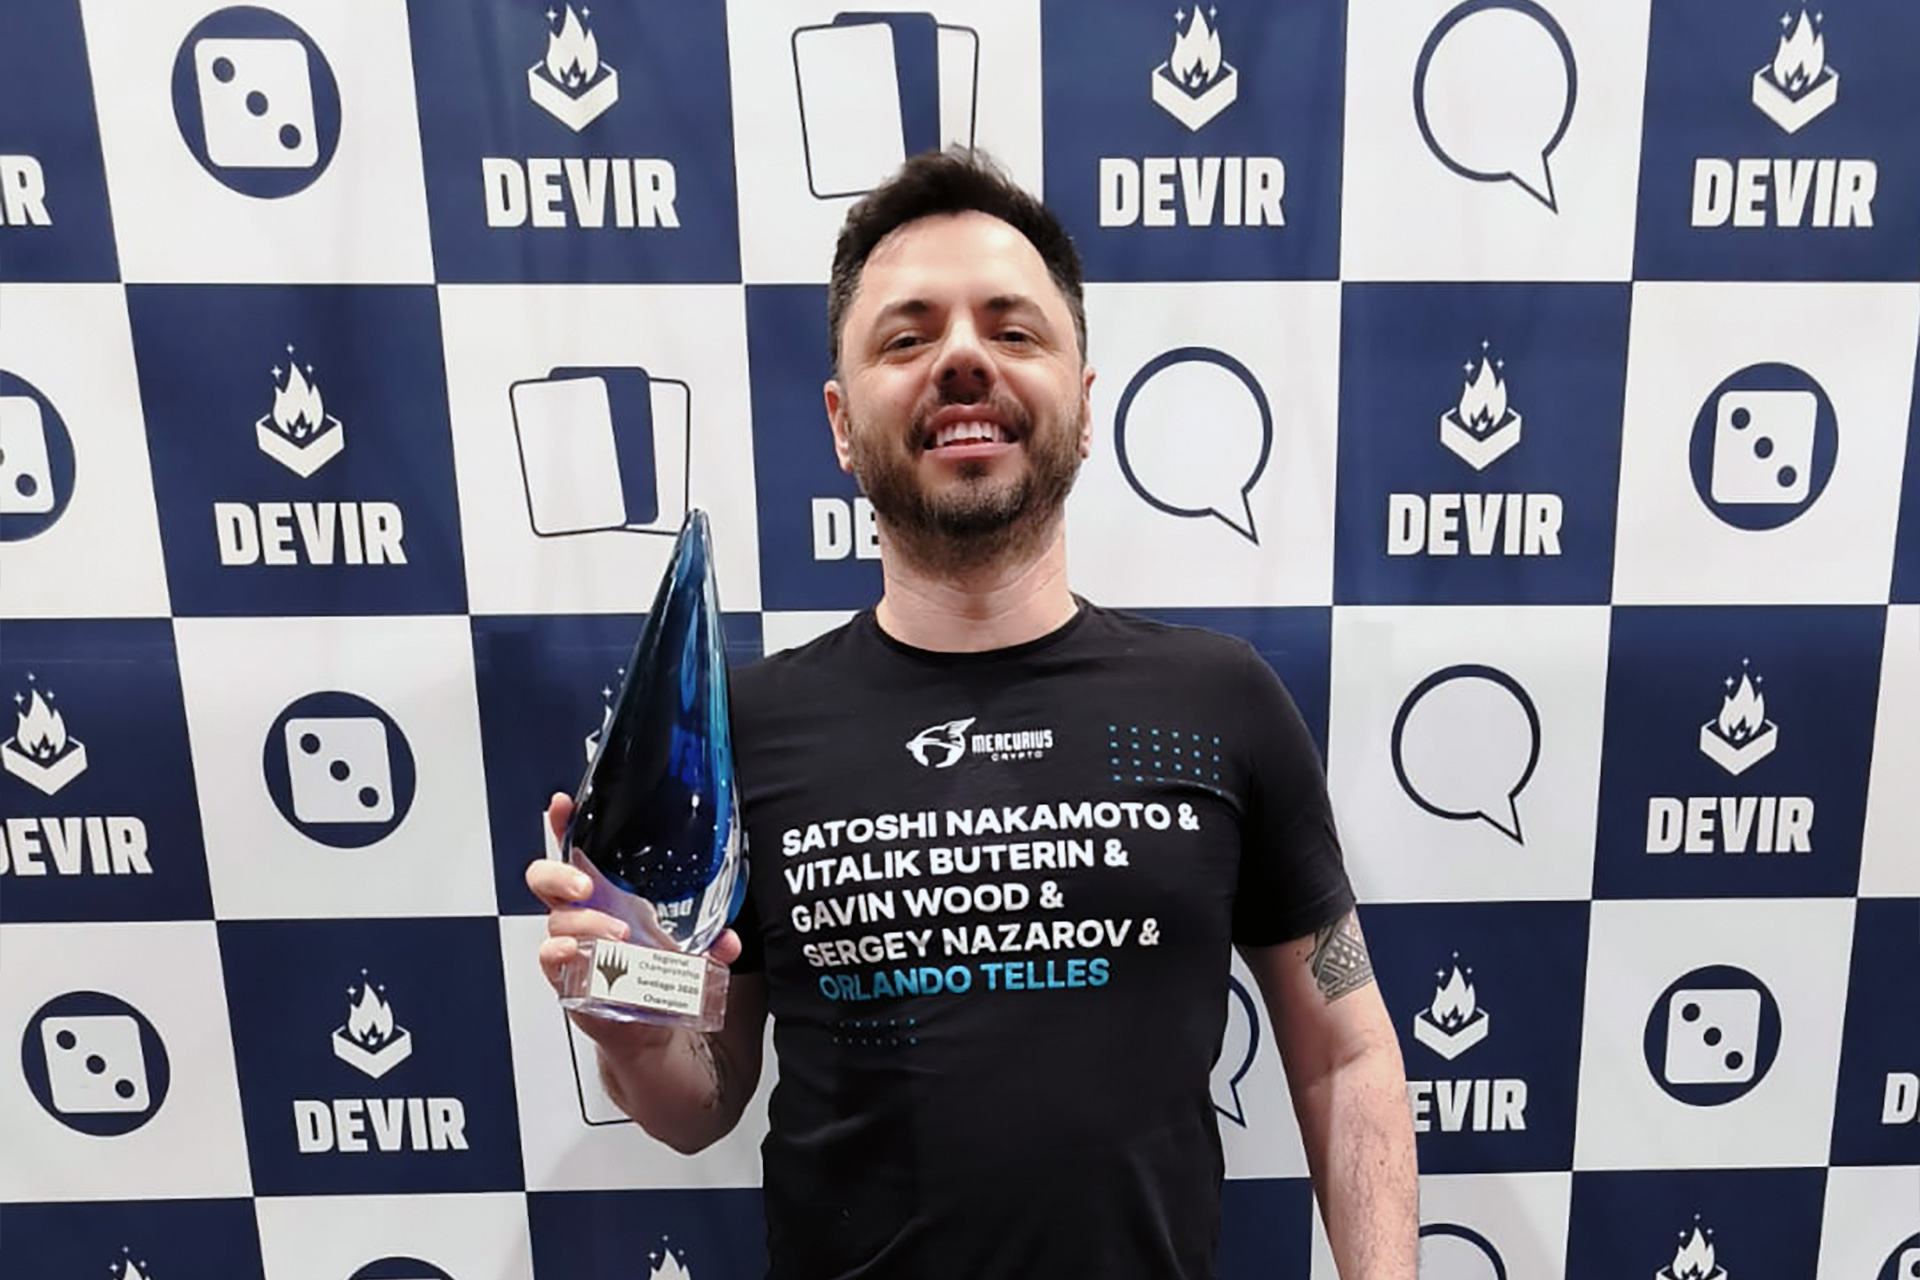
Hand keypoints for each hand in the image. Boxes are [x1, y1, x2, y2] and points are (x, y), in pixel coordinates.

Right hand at [525, 792, 742, 1000]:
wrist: (650, 1026)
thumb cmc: (656, 974)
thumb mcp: (689, 949)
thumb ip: (712, 941)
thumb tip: (729, 941)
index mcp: (607, 892)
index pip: (579, 850)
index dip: (564, 825)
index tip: (562, 805)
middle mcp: (584, 914)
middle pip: (547, 879)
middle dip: (561, 874)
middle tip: (586, 885)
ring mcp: (573, 944)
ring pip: (556, 920)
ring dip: (586, 922)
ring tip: (618, 934)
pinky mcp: (567, 977)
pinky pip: (551, 958)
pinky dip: (561, 954)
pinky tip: (578, 953)